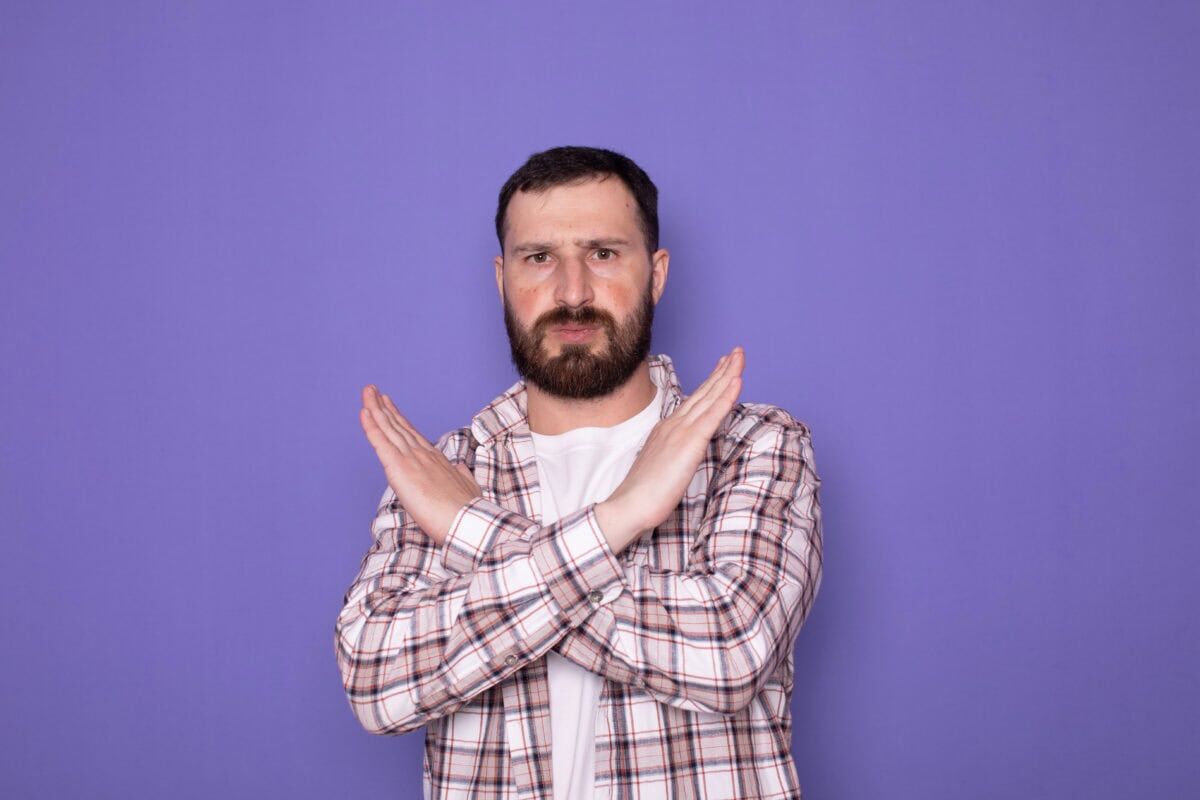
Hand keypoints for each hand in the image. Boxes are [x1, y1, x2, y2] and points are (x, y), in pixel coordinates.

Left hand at [359, 385, 481, 545]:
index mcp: (435, 459)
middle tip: (372, 391)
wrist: (466, 519)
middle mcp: (422, 454)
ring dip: (375, 409)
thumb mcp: (467, 486)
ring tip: (367, 392)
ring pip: (389, 428)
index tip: (388, 404)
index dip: (398, 418)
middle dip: (383, 407)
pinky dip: (371, 426)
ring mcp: (411, 459)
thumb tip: (460, 467)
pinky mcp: (399, 468)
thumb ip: (461, 474)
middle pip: (398, 426)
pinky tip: (364, 413)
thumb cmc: (468, 509)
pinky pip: (381, 443)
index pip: (411, 434)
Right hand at [596, 346, 744, 552]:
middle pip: (704, 393)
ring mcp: (682, 431)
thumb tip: (680, 454)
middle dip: (722, 370)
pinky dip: (726, 395)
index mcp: (667, 430)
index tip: (723, 366)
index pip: (694, 402)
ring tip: (739, 356)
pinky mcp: (690, 443)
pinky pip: (713, 414)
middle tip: (736, 351)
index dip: (711, 383)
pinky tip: (737, 380)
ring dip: (727, 374)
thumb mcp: (661, 466)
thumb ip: (671, 454)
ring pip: (710, 397)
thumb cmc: (643, 493)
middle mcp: (674, 425)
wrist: (629, 505)